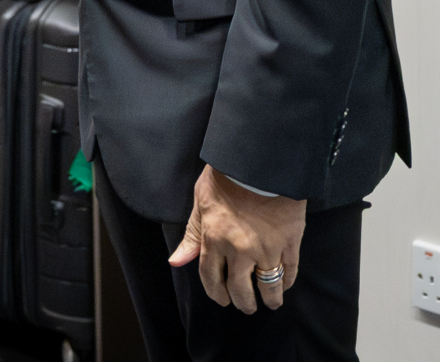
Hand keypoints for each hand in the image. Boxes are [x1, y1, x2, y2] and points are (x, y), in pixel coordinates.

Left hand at [168, 165, 305, 312]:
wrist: (259, 161)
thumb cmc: (225, 178)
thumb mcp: (201, 202)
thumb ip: (192, 235)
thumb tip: (176, 261)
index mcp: (214, 239)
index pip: (211, 278)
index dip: (216, 293)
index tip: (222, 299)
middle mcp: (239, 250)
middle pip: (241, 291)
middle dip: (243, 303)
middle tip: (246, 305)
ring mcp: (267, 249)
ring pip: (269, 288)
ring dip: (269, 300)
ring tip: (269, 301)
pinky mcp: (290, 243)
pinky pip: (289, 272)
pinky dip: (286, 282)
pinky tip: (283, 283)